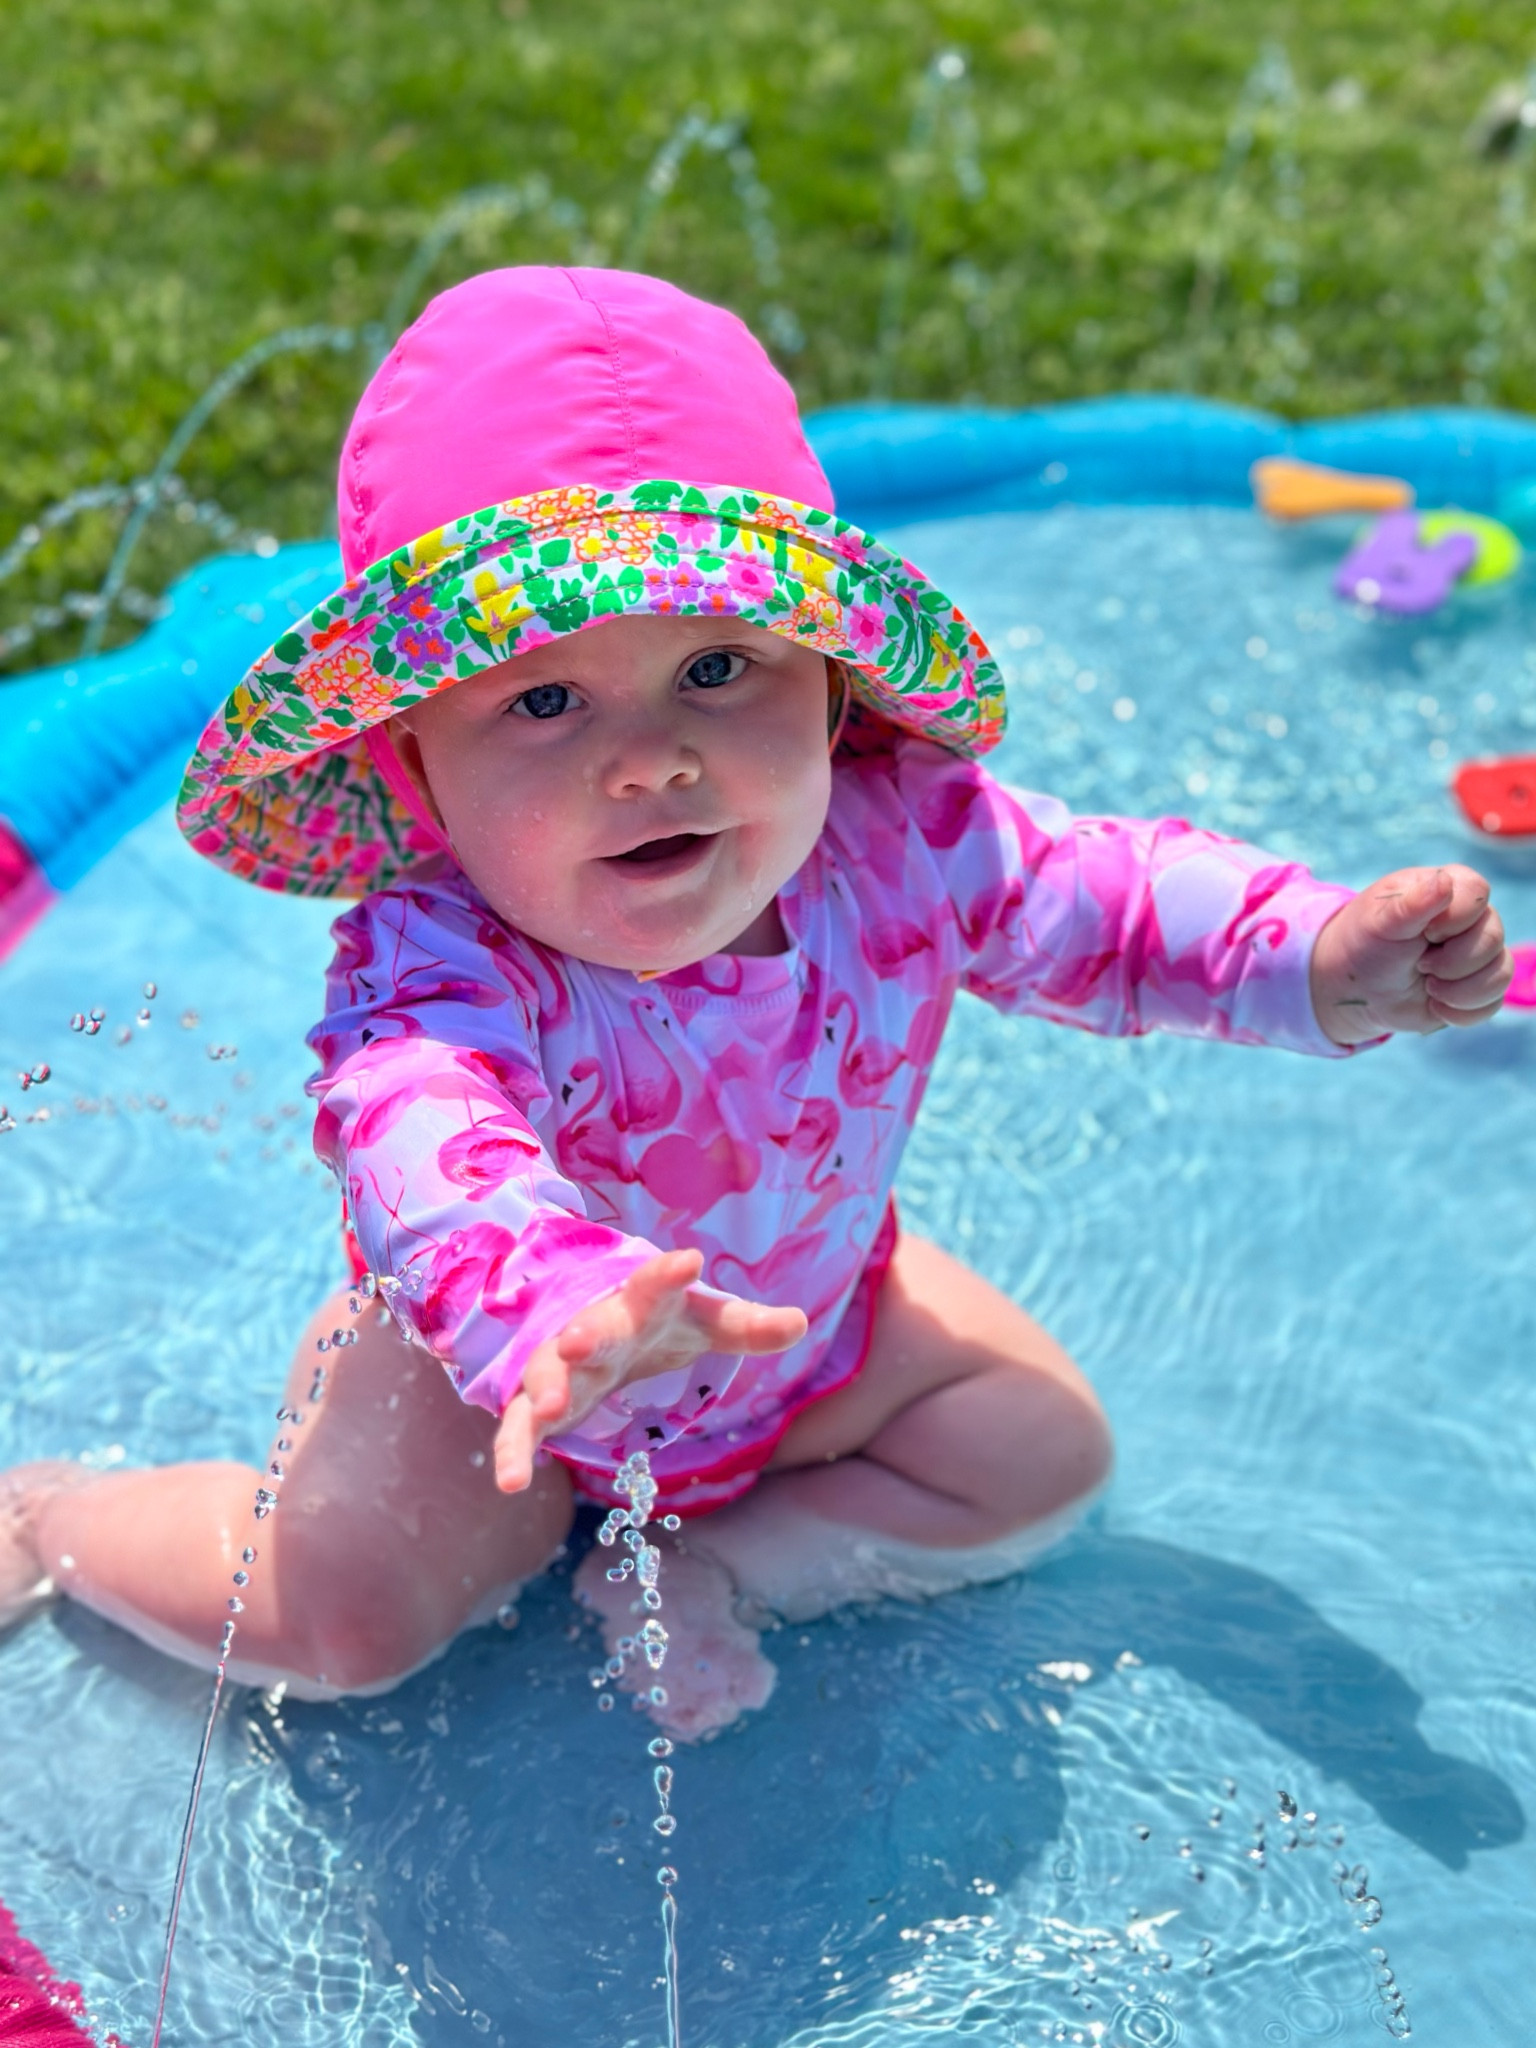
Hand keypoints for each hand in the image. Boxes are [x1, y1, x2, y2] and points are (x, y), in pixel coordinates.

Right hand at [493, 1249, 806, 1491]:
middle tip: (577, 1344)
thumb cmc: (660, 1324)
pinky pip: (520, 1427)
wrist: (599, 1330)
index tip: (690, 1261)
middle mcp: (596, 1330)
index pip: (657, 1286)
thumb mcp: (705, 1323)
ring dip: (546, 1389)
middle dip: (585, 1336)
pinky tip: (509, 1483)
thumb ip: (748, 1326)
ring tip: (549, 1410)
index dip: (670, 1275)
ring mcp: (561, 1367)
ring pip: (546, 1375)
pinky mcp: (539, 1406)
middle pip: (591, 1331)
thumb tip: (801, 1323)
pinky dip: (513, 1451)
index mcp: (642, 1305)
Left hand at [1310, 864, 1510, 1045]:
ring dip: (1457, 991)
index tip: (1422, 933)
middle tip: (1419, 964)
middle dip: (1451, 962)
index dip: (1452, 920)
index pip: (1477, 892)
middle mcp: (1473, 917)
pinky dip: (1459, 1012)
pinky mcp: (1480, 986)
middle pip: (1493, 937)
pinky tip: (1435, 1004)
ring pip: (1500, 974)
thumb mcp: (1380, 923)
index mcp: (1449, 887)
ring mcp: (1480, 953)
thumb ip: (1412, 903)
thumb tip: (1444, 882)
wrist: (1358, 989)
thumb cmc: (1366, 945)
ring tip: (1427, 985)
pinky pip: (1493, 1003)